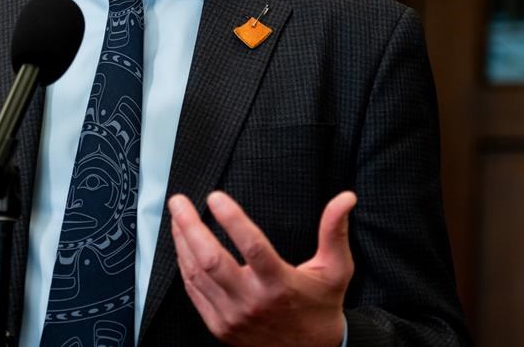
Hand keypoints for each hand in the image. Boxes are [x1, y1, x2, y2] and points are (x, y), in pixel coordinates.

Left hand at [169, 190, 355, 346]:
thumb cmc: (321, 305)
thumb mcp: (336, 269)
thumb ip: (335, 231)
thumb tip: (345, 198)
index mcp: (280, 285)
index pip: (252, 247)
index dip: (232, 219)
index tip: (215, 196)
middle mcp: (253, 302)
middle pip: (211, 260)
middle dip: (190, 226)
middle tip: (178, 201)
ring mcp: (232, 317)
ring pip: (196, 274)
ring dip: (182, 242)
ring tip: (177, 216)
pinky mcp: (219, 326)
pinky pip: (194, 291)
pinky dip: (184, 265)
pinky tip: (183, 245)